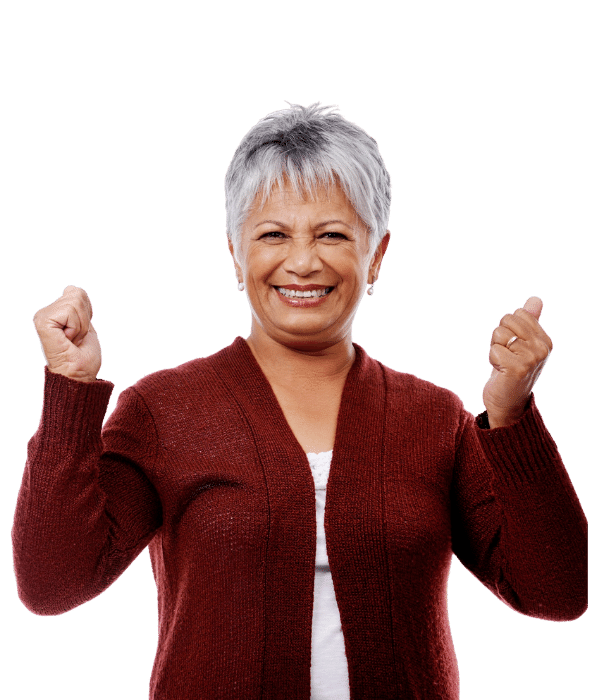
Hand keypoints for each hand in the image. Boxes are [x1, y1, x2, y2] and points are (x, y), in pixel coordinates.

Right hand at [32, 285, 102, 382]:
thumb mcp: (85, 325)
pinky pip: (70, 311)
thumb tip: (70, 288)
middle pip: (78, 294)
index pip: (77, 292)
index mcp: (54, 312)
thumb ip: (79, 308)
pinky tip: (68, 340)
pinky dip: (77, 327)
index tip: (79, 333)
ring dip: (81, 325)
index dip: (87, 313)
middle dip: (85, 319)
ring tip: (72, 340)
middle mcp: (45, 312)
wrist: (79, 375)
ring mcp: (42, 317)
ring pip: (75, 302)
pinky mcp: (43, 322)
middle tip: (76, 338)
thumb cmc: (83, 356)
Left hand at [482, 296, 552, 427]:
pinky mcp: (517, 369)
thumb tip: (535, 299)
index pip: (517, 314)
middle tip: (506, 356)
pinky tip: (500, 371)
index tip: (512, 347)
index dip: (507, 328)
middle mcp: (542, 349)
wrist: (507, 402)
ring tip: (503, 364)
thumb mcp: (522, 343)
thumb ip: (529, 321)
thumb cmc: (511, 370)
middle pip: (507, 320)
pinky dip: (492, 359)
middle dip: (499, 337)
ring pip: (499, 334)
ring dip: (495, 349)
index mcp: (545, 340)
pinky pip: (494, 350)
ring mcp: (532, 359)